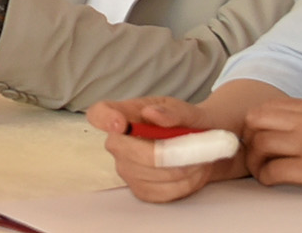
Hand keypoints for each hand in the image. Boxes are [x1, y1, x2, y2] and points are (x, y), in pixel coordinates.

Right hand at [91, 95, 248, 202]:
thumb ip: (173, 111)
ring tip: (197, 158)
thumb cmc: (188, 124)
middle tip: (192, 147)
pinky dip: (184, 184)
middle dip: (164, 153)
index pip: (99, 114)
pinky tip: (191, 173)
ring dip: (182, 169)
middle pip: (125, 151)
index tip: (121, 124)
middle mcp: (118, 143)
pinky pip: (162, 191)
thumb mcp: (187, 111)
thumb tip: (152, 113)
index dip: (104, 119)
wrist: (202, 148)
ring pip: (150, 174)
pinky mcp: (141, 190)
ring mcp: (126, 169)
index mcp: (125, 114)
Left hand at [244, 99, 301, 199]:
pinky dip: (267, 178)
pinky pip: (273, 171)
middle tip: (256, 155)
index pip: (266, 107)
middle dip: (248, 139)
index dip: (255, 124)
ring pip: (258, 146)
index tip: (257, 137)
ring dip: (255, 161)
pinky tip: (274, 182)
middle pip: (254, 121)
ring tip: (264, 171)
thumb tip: (295, 125)